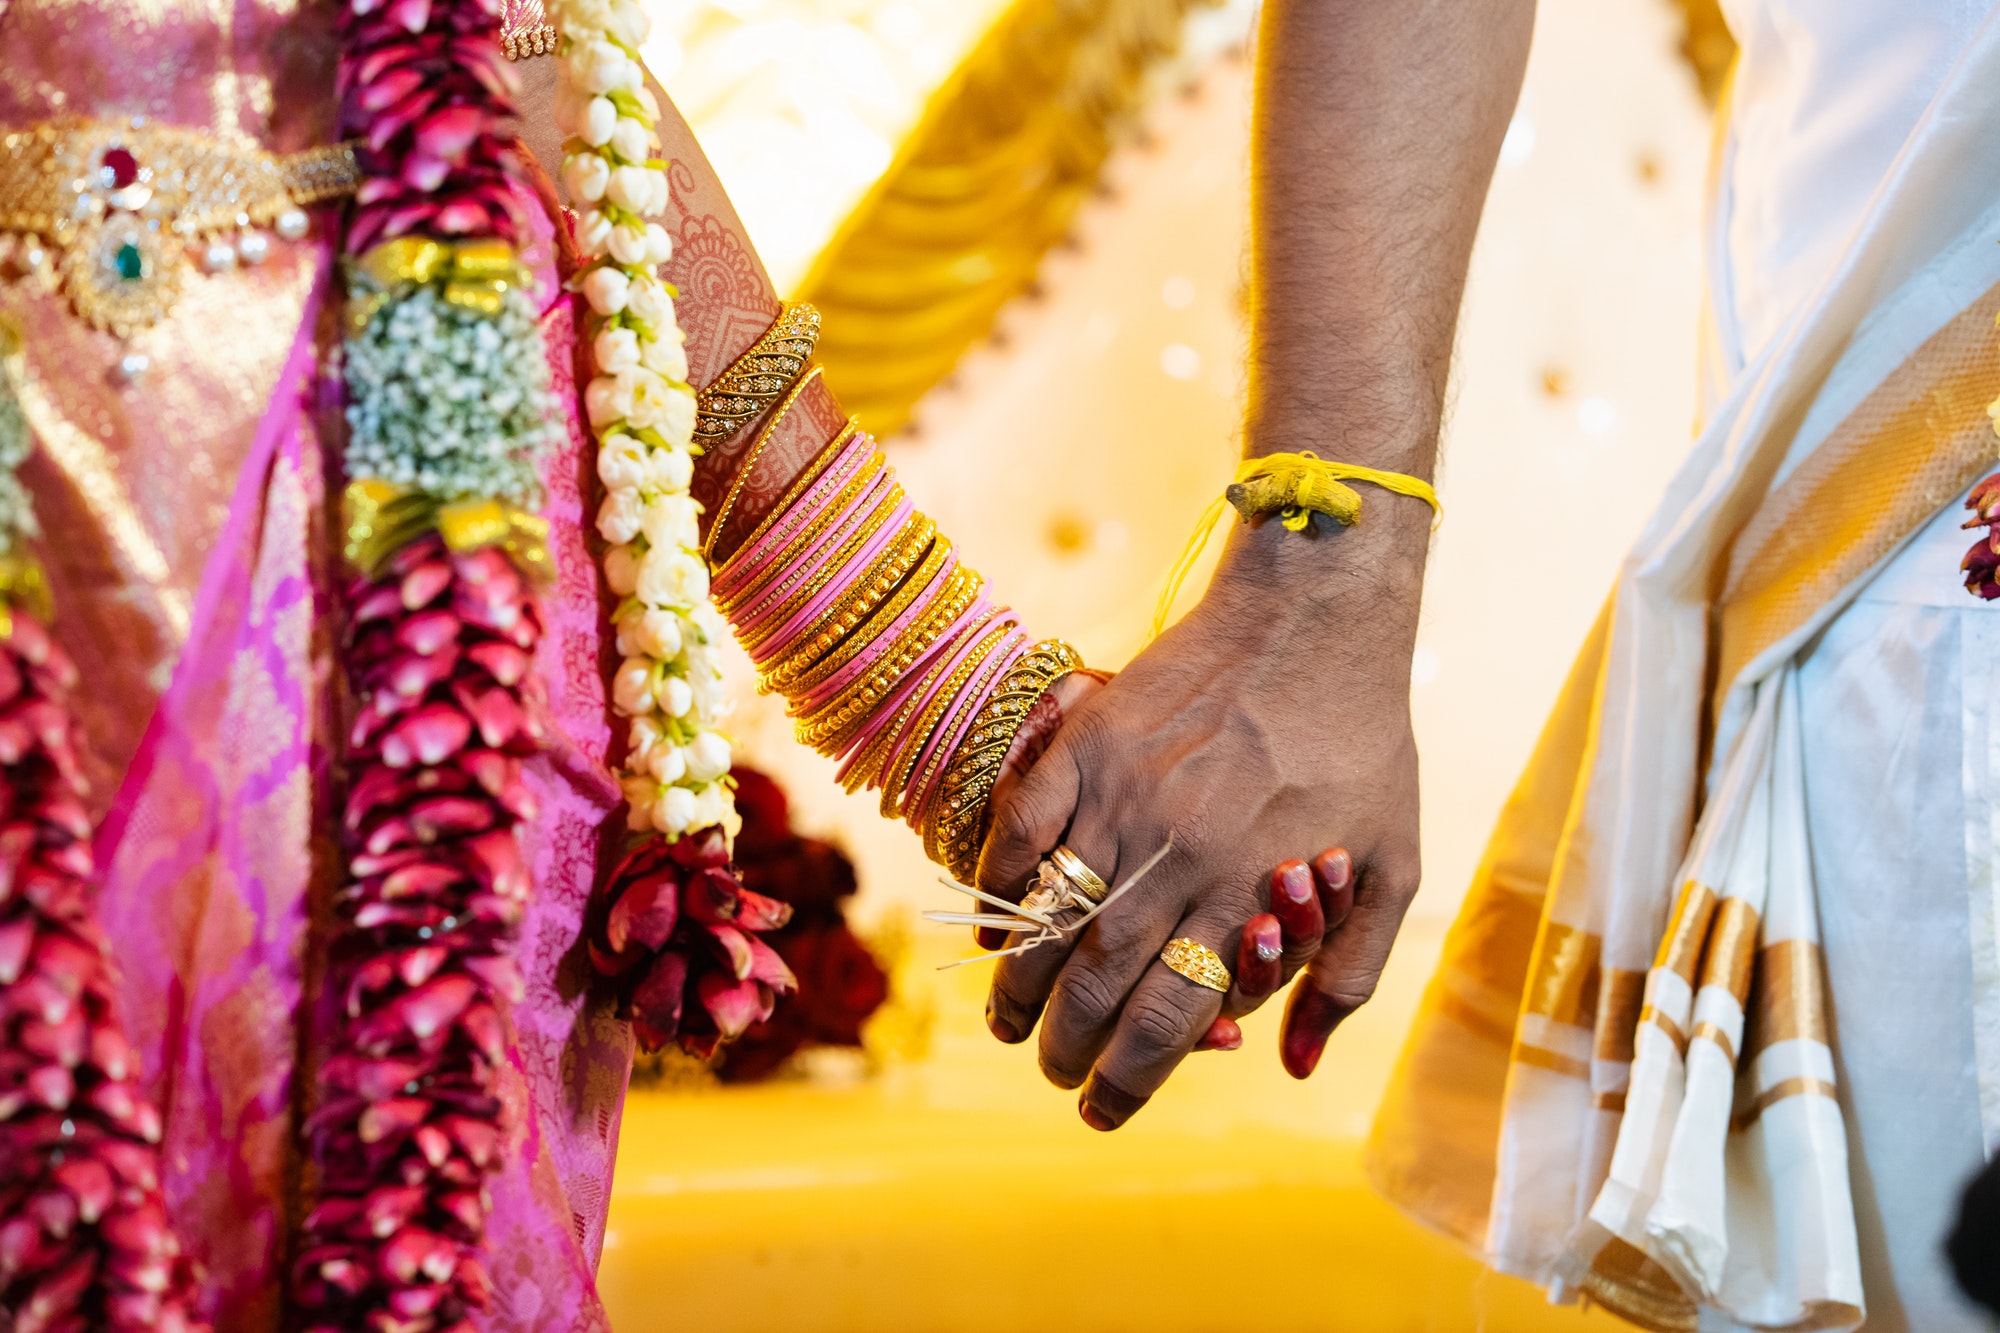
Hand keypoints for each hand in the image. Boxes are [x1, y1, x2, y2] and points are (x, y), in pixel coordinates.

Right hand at [975, 516, 1424, 1128]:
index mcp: (1249, 892)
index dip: (1130, 1078)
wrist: (1316, 617)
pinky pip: (1023, 828)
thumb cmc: (1363, 743)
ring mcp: (1126, 795)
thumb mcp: (1393, 866)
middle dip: (1068, 1043)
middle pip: (1102, 980)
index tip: (1101, 1110)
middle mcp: (1179, 853)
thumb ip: (1345, 974)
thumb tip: (1294, 1064)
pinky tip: (993, 925)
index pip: (1174, 1015)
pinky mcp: (1090, 742)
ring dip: (1019, 982)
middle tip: (1053, 1070)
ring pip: (1052, 914)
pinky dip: (998, 883)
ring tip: (1006, 1024)